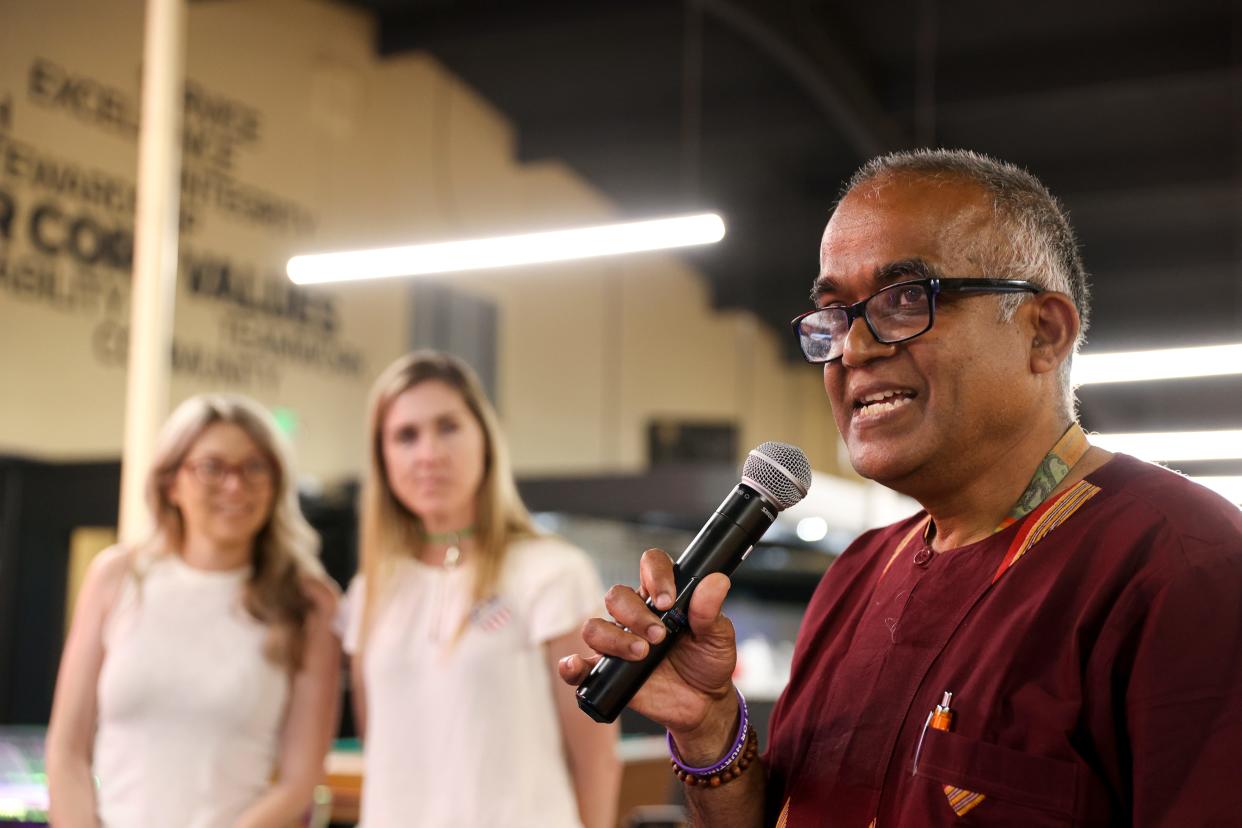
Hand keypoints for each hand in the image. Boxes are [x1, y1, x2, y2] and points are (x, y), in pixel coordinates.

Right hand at [558, 548, 738, 743]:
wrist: (704, 704)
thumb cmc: (709, 662)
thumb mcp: (719, 636)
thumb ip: (711, 610)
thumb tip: (716, 581)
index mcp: (662, 599)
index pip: (650, 566)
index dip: (655, 576)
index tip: (668, 600)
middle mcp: (635, 616)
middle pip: (617, 596)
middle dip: (636, 614)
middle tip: (659, 636)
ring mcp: (618, 643)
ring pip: (595, 626)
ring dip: (614, 638)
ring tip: (641, 654)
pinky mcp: (608, 672)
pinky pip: (579, 665)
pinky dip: (572, 665)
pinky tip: (579, 667)